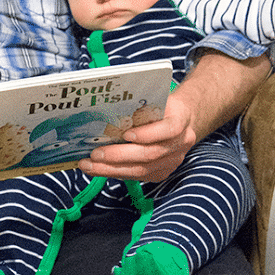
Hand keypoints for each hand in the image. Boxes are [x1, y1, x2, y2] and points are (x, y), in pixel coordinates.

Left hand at [79, 93, 197, 184]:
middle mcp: (180, 143)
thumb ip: (141, 106)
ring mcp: (172, 161)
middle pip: (150, 154)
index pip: (169, 129)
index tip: (126, 134)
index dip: (147, 134)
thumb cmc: (164, 106)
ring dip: (111, 169)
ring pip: (142, 170)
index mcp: (180, 120)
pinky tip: (100, 169)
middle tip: (95, 154)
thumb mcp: (157, 99)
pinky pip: (138, 176)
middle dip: (119, 156)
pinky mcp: (162, 172)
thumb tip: (108, 110)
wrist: (185, 119)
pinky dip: (116, 173)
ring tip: (89, 165)